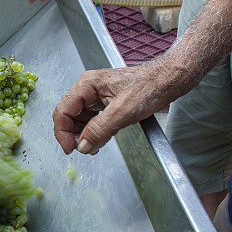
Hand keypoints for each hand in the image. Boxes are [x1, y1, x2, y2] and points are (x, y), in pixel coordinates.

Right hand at [52, 62, 172, 154]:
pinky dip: (92, 133)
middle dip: (73, 135)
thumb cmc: (150, 87)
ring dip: (83, 136)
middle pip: (67, 116)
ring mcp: (95, 96)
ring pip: (78, 120)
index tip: (71, 149)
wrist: (168, 81)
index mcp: (87, 84)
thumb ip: (100, 129)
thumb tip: (82, 145)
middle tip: (83, 149)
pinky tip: (99, 140)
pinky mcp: (103, 104)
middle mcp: (87, 89)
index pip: (63, 111)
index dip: (63, 132)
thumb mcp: (123, 111)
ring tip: (94, 146)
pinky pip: (90, 121)